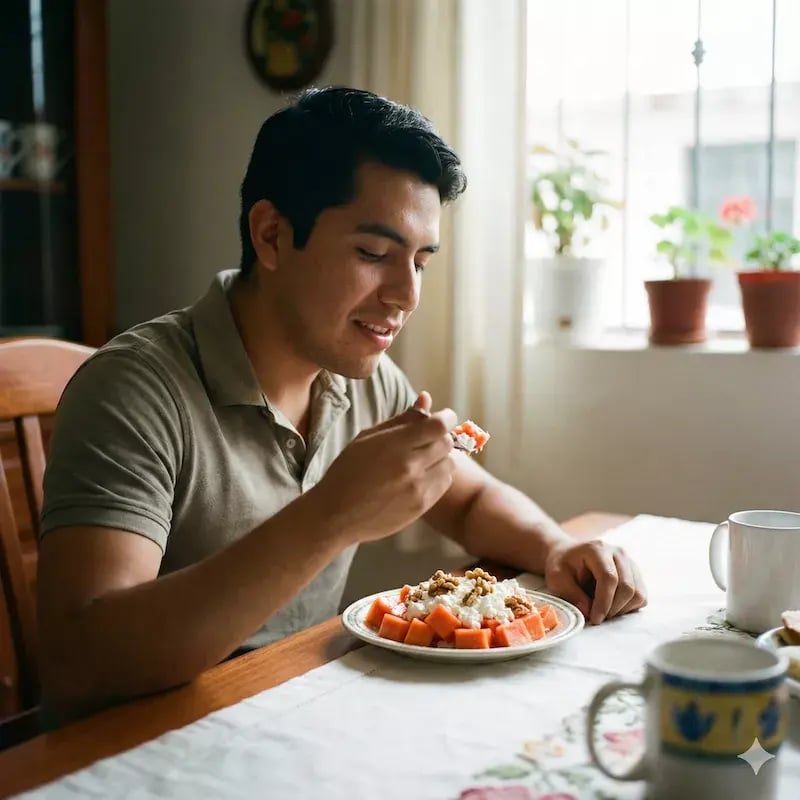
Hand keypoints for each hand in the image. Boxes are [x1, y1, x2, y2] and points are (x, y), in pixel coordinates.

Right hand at [312, 392, 456, 543]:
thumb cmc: (347, 472)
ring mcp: (418, 489)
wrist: (336, 515)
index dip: (446, 417)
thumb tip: (426, 398)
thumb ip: (401, 419)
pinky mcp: (421, 506)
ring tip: (421, 460)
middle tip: (427, 439)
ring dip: (441, 457)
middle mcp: (410, 467)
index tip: (444, 416)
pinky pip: (444, 483)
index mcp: (395, 445)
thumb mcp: (367, 438)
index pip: (439, 425)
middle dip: (440, 436)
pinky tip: (419, 476)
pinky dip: (438, 476)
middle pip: (447, 443)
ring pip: (450, 464)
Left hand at [543, 540, 646, 624]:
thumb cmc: (562, 566)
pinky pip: (641, 597)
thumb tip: (589, 611)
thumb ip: (571, 594)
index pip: (609, 578)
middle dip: (613, 609)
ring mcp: (629, 562)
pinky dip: (629, 608)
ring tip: (603, 611)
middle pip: (627, 587)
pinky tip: (611, 606)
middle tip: (597, 618)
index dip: (604, 602)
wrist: (568, 555)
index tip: (595, 620)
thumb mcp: (556, 578)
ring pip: (638, 594)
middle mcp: (618, 553)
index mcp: (597, 549)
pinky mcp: (635, 574)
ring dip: (621, 610)